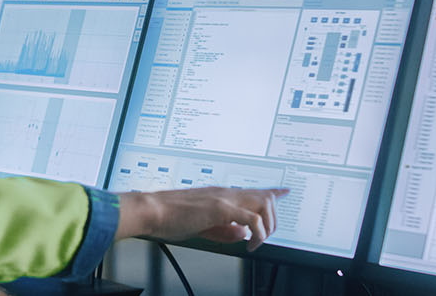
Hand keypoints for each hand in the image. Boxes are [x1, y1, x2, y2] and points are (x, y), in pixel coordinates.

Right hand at [117, 187, 288, 249]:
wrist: (151, 210)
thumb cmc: (167, 217)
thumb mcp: (201, 226)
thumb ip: (223, 230)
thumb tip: (242, 234)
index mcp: (220, 195)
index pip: (253, 190)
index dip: (272, 192)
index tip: (284, 192)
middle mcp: (225, 193)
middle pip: (265, 196)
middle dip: (273, 218)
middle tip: (266, 236)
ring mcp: (224, 198)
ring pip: (264, 204)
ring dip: (267, 225)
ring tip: (257, 242)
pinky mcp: (220, 208)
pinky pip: (252, 219)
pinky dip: (257, 233)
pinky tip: (249, 244)